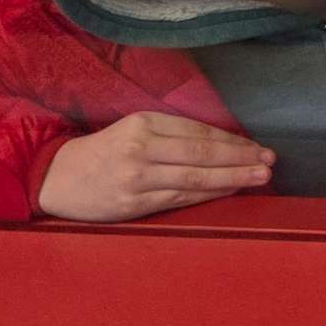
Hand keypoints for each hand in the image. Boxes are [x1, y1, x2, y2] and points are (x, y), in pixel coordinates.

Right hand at [36, 112, 271, 220]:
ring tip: (260, 177)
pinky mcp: (133, 202)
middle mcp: (140, 148)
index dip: (232, 140)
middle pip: (201, 153)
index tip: (257, 147)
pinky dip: (208, 194)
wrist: (56, 178)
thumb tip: (224, 143)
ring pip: (195, 177)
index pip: (198, 131)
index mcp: (143, 123)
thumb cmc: (104, 152)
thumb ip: (172, 135)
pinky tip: (229, 191)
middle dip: (240, 158)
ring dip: (232, 178)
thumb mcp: (134, 131)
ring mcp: (136, 177)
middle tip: (269, 161)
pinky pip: (179, 198)